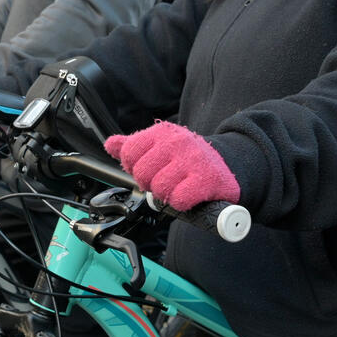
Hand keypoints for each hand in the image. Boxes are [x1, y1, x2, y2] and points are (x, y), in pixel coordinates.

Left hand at [104, 121, 239, 211]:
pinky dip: (181, 203)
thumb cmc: (187, 159)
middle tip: (165, 182)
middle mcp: (176, 142)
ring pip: (160, 189)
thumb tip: (110, 144)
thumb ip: (133, 146)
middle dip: (151, 184)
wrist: (227, 163)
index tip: (150, 170)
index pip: (129, 152)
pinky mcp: (207, 179)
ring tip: (177, 189)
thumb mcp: (161, 146)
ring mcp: (192, 159)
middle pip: (142, 173)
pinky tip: (188, 197)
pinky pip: (179, 199)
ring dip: (167, 196)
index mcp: (162, 132)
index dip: (135, 168)